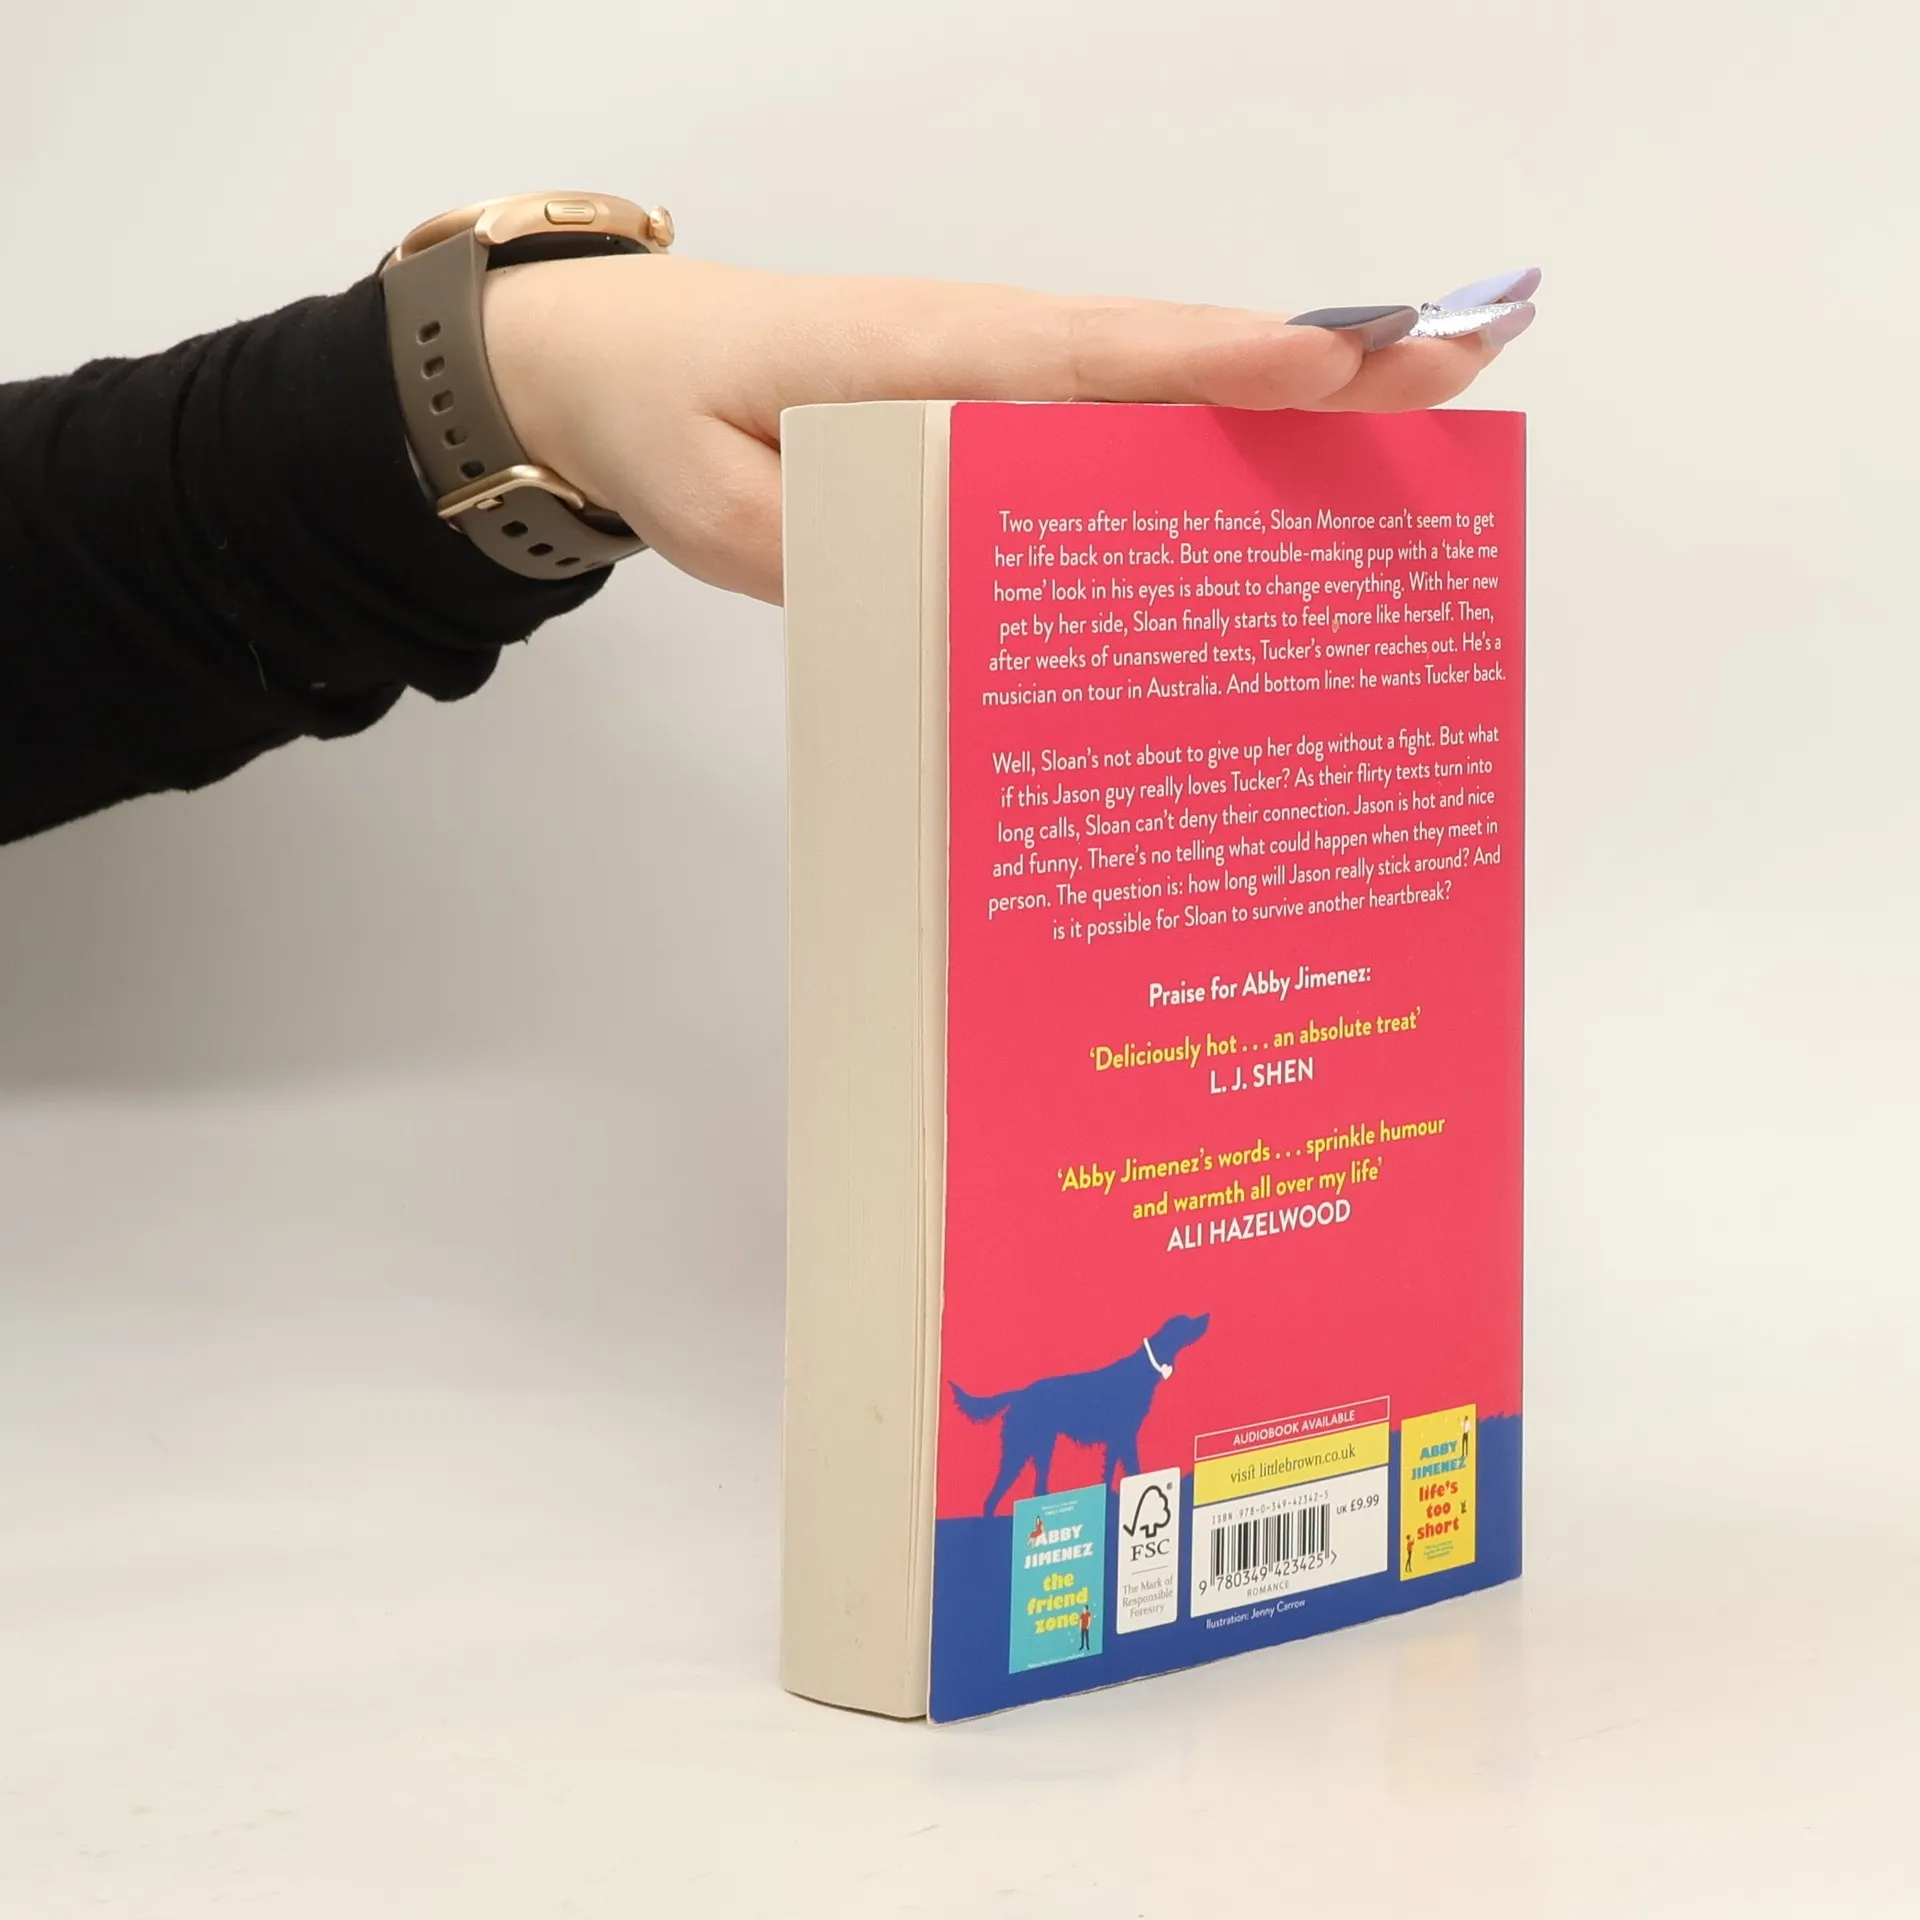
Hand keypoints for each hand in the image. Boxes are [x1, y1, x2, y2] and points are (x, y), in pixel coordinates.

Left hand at [482, 259, 1536, 604]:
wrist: (604, 363)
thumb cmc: (662, 417)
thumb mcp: (717, 509)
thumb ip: (833, 553)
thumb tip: (964, 595)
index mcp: (927, 361)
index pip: (1098, 358)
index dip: (1223, 364)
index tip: (1346, 361)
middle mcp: (987, 353)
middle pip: (1173, 359)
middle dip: (1320, 363)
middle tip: (1468, 360)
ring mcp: (996, 377)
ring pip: (1161, 384)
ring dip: (1290, 393)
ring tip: (1423, 405)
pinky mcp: (989, 408)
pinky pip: (1113, 417)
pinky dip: (1207, 428)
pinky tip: (1275, 470)